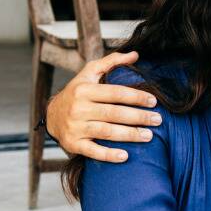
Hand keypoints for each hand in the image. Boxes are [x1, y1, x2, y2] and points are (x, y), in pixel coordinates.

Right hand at [46, 51, 161, 162]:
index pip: (115, 93)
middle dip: (138, 117)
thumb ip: (112, 62)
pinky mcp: (72, 144)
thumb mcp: (90, 73)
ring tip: (149, 135)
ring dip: (129, 134)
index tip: (154, 101)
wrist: (52, 115)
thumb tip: (135, 54)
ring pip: (106, 132)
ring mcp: (75, 127)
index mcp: (84, 90)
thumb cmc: (78, 92)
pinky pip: (92, 151)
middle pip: (113, 113)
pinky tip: (125, 156)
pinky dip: (108, 155)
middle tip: (158, 120)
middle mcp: (78, 108)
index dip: (136, 97)